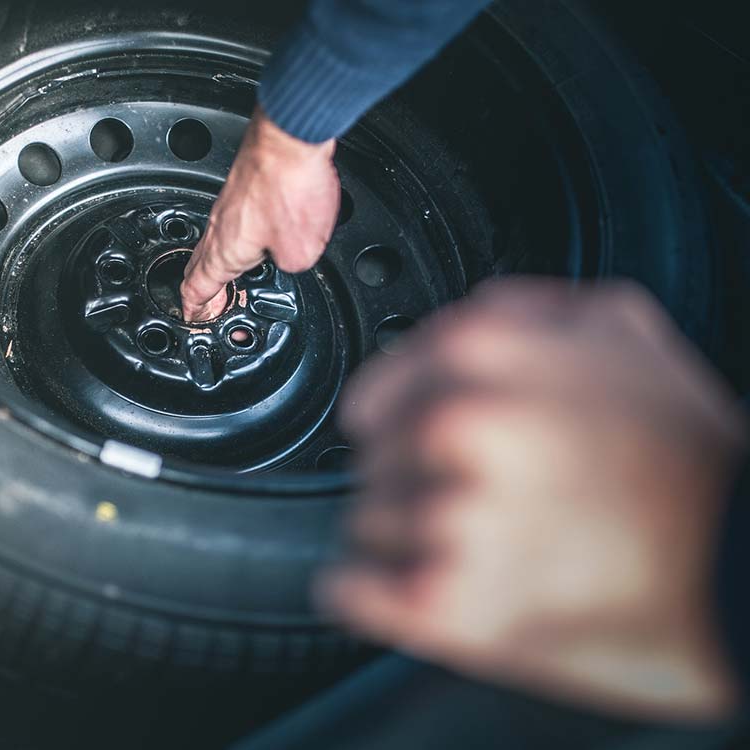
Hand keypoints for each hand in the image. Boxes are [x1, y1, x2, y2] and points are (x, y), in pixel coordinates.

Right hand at [180, 107, 339, 320]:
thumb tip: (289, 258)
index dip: (194, 309)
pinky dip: (232, 239)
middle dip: (200, 289)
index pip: (196, 288)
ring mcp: (228, 205)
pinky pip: (230, 222)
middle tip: (205, 304)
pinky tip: (249, 237)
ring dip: (216, 263)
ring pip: (213, 242)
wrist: (292, 137)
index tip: (193, 318)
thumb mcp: (302, 251)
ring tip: (225, 277)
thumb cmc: (290, 186)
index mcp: (224, 251)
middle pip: (198, 266)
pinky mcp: (243, 187)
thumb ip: (292, 265)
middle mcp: (218, 228)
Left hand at [323, 279, 745, 720]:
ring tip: (484, 548)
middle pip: (371, 462)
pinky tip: (422, 586)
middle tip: (481, 502)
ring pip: (364, 525)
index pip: (372, 396)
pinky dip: (372, 592)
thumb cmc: (692, 460)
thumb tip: (464, 319)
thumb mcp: (621, 327)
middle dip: (413, 482)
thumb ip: (523, 310)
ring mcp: (447, 515)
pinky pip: (353, 589)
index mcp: (479, 351)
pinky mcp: (446, 602)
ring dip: (405, 540)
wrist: (749, 565)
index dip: (402, 428)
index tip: (424, 448)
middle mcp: (454, 425)